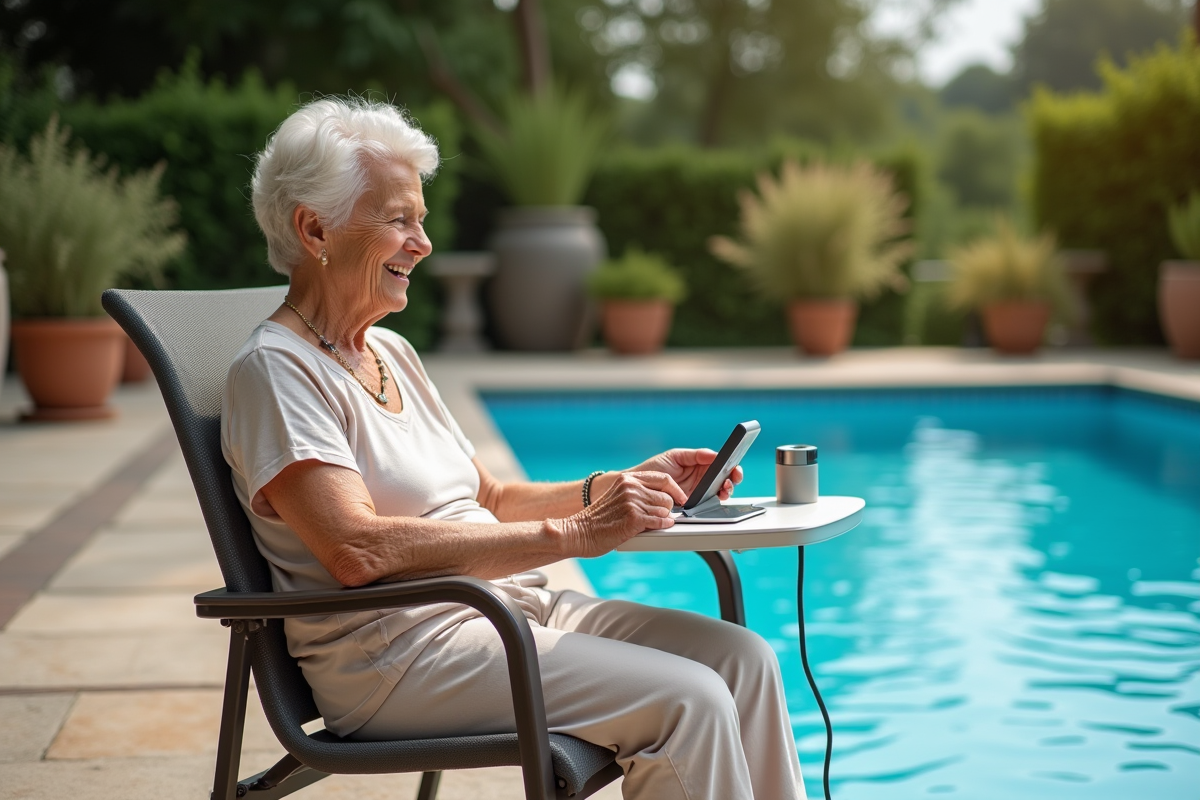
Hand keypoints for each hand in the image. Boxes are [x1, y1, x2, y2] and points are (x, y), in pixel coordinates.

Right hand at [561, 472, 685, 557]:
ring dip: (662, 519)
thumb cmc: (597, 520)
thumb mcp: (617, 496)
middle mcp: (631, 487)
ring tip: (649, 524)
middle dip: (667, 509)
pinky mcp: (634, 518)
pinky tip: (658, 527)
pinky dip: (663, 526)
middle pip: (667, 496)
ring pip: (665, 509)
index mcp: (627, 479)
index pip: (662, 478)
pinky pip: (660, 521)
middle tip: (661, 516)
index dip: (676, 490)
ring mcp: (633, 502)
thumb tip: (660, 497)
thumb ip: (636, 492)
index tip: (681, 498)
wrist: (579, 532)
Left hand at [627, 448, 742, 501]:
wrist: (639, 487)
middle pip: (725, 477)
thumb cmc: (654, 469)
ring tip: (725, 488)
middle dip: (733, 477)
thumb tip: (714, 454)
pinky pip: (709, 503)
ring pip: (721, 490)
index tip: (734, 465)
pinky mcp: (694, 504)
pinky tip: (717, 496)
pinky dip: (717, 500)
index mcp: (699, 464)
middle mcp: (702, 478)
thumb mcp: (675, 456)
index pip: (720, 463)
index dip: (731, 464)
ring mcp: (699, 491)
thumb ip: (695, 455)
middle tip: (733, 478)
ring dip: (727, 489)